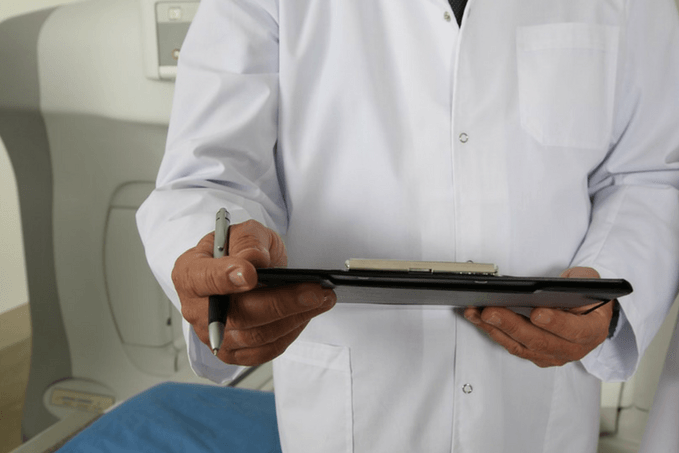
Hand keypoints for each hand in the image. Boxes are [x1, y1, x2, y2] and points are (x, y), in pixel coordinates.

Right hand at [172, 219, 335, 365]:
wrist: (244, 270)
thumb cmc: (240, 250)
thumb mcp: (244, 232)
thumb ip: (247, 241)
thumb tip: (254, 260)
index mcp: (190, 273)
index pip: (204, 279)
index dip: (226, 278)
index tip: (251, 274)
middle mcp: (196, 310)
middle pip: (237, 315)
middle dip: (280, 303)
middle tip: (314, 291)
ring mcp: (214, 336)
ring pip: (256, 336)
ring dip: (295, 318)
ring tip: (322, 299)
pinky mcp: (234, 353)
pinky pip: (265, 350)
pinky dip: (290, 333)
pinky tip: (307, 315)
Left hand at [463, 267, 612, 367]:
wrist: (589, 315)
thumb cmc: (588, 297)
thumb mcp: (591, 282)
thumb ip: (578, 280)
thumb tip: (550, 284)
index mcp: (592, 331)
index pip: (574, 330)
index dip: (556, 323)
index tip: (537, 312)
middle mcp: (573, 349)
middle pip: (539, 340)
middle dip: (511, 325)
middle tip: (490, 311)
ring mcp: (552, 355)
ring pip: (520, 346)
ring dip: (495, 329)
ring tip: (476, 313)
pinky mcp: (535, 356)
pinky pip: (512, 346)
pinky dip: (493, 332)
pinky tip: (478, 319)